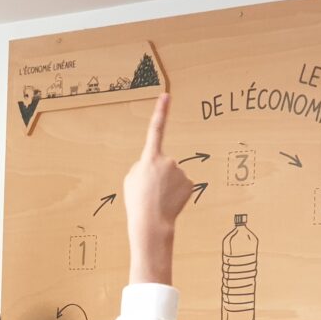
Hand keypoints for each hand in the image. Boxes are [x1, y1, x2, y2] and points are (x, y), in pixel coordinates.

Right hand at [123, 95, 191, 285]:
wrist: (151, 223)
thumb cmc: (137, 201)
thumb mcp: (130, 179)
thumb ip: (141, 166)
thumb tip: (155, 165)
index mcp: (150, 158)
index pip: (156, 130)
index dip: (161, 112)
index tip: (166, 96)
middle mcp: (168, 160)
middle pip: (163, 163)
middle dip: (158, 174)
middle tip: (150, 191)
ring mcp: (181, 171)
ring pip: (173, 175)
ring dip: (166, 185)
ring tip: (158, 198)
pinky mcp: (190, 183)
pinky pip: (181, 184)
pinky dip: (176, 192)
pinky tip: (169, 202)